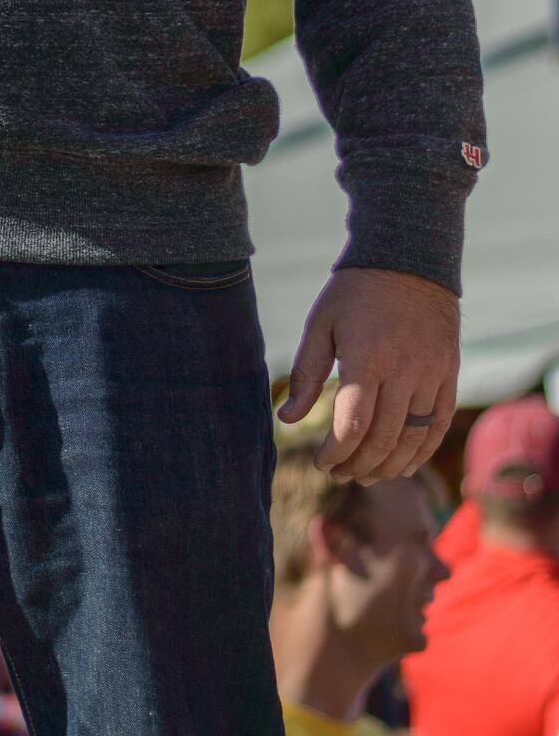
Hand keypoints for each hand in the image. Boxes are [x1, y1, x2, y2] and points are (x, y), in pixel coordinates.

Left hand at [279, 268, 458, 481]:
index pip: (352, 426)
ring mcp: (432, 374)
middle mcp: (404, 372)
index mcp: (367, 360)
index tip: (321, 462)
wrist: (409, 259)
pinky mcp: (449, 373)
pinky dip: (422, 450)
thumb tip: (286, 420)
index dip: (335, 453)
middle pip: (383, 439)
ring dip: (389, 466)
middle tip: (338, 474)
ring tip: (366, 476)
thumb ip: (306, 375)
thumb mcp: (321, 325)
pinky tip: (403, 464)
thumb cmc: (355, 292)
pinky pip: (438, 424)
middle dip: (357, 465)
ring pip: (413, 438)